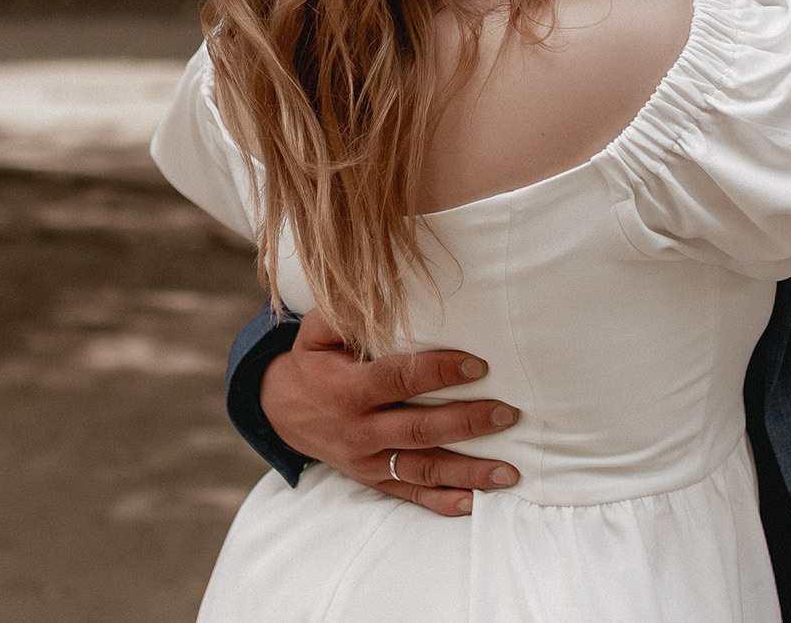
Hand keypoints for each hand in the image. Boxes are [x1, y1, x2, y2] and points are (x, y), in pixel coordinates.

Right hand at [260, 311, 521, 516]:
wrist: (281, 413)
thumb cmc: (312, 364)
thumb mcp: (315, 334)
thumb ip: (342, 315)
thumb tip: (372, 289)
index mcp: (348, 390)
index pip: (398, 380)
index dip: (438, 372)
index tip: (478, 365)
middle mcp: (360, 430)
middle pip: (419, 430)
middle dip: (466, 422)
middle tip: (506, 414)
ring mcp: (368, 461)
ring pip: (423, 470)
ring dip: (468, 472)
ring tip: (509, 471)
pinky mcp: (374, 480)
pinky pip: (411, 495)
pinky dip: (444, 502)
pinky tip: (476, 502)